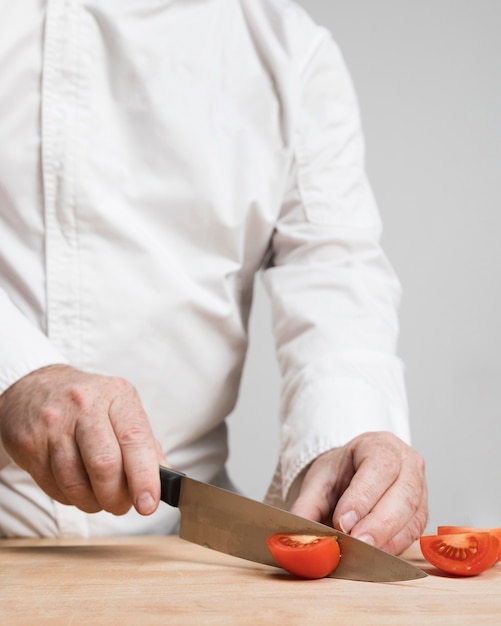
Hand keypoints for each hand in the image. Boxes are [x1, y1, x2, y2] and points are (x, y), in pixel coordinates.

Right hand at [0, 364, 164, 515]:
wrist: (34, 386)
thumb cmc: (88, 403)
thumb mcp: (122, 409)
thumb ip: (144, 444)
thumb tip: (163, 481)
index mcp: (116, 396)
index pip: (134, 439)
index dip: (144, 477)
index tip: (149, 503)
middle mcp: (84, 406)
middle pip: (104, 464)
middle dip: (116, 497)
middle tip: (122, 505)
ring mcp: (53, 425)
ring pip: (76, 483)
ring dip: (93, 503)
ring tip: (100, 499)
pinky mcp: (29, 444)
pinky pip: (54, 488)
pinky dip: (71, 498)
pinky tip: (77, 488)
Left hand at [289, 432, 427, 554]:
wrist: (354, 474)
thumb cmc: (340, 474)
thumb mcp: (318, 482)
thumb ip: (306, 507)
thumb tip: (296, 537)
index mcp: (380, 445)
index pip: (378, 467)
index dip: (362, 496)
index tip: (343, 521)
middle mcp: (407, 463)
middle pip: (402, 493)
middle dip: (378, 523)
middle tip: (357, 543)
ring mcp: (420, 488)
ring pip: (412, 515)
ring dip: (388, 538)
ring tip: (364, 553)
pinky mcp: (421, 514)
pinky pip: (414, 532)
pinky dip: (395, 546)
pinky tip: (377, 555)